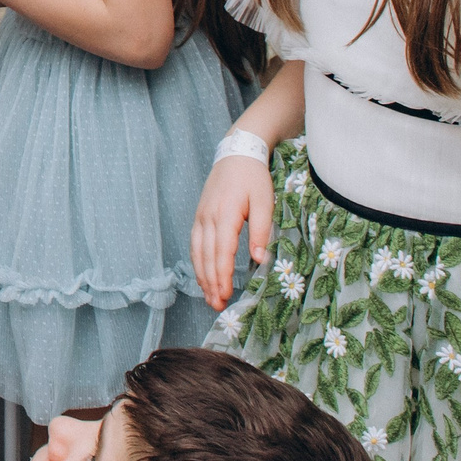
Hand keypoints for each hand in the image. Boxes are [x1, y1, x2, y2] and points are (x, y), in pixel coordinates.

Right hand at [191, 155, 274, 310]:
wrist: (236, 154)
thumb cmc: (253, 178)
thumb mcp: (265, 202)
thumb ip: (262, 231)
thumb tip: (260, 260)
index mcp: (226, 215)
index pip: (221, 252)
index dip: (222, 276)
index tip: (225, 295)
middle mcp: (208, 218)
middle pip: (206, 257)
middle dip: (210, 283)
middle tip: (217, 305)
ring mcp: (200, 217)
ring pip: (197, 253)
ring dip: (202, 277)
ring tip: (209, 297)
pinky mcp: (199, 217)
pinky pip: (195, 244)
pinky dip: (197, 263)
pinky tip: (203, 276)